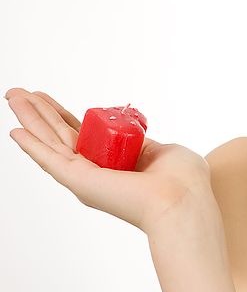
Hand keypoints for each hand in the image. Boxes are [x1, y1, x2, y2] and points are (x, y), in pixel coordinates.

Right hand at [5, 88, 213, 233]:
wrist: (183, 199)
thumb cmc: (184, 180)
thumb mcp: (165, 151)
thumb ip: (146, 144)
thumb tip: (138, 139)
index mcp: (115, 162)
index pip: (81, 134)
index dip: (62, 115)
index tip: (46, 98)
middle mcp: (97, 171)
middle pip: (59, 135)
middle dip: (38, 112)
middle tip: (16, 92)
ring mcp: (86, 176)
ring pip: (50, 141)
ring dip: (29, 118)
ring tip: (11, 95)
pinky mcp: (80, 180)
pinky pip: (50, 159)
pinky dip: (31, 146)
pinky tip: (15, 131)